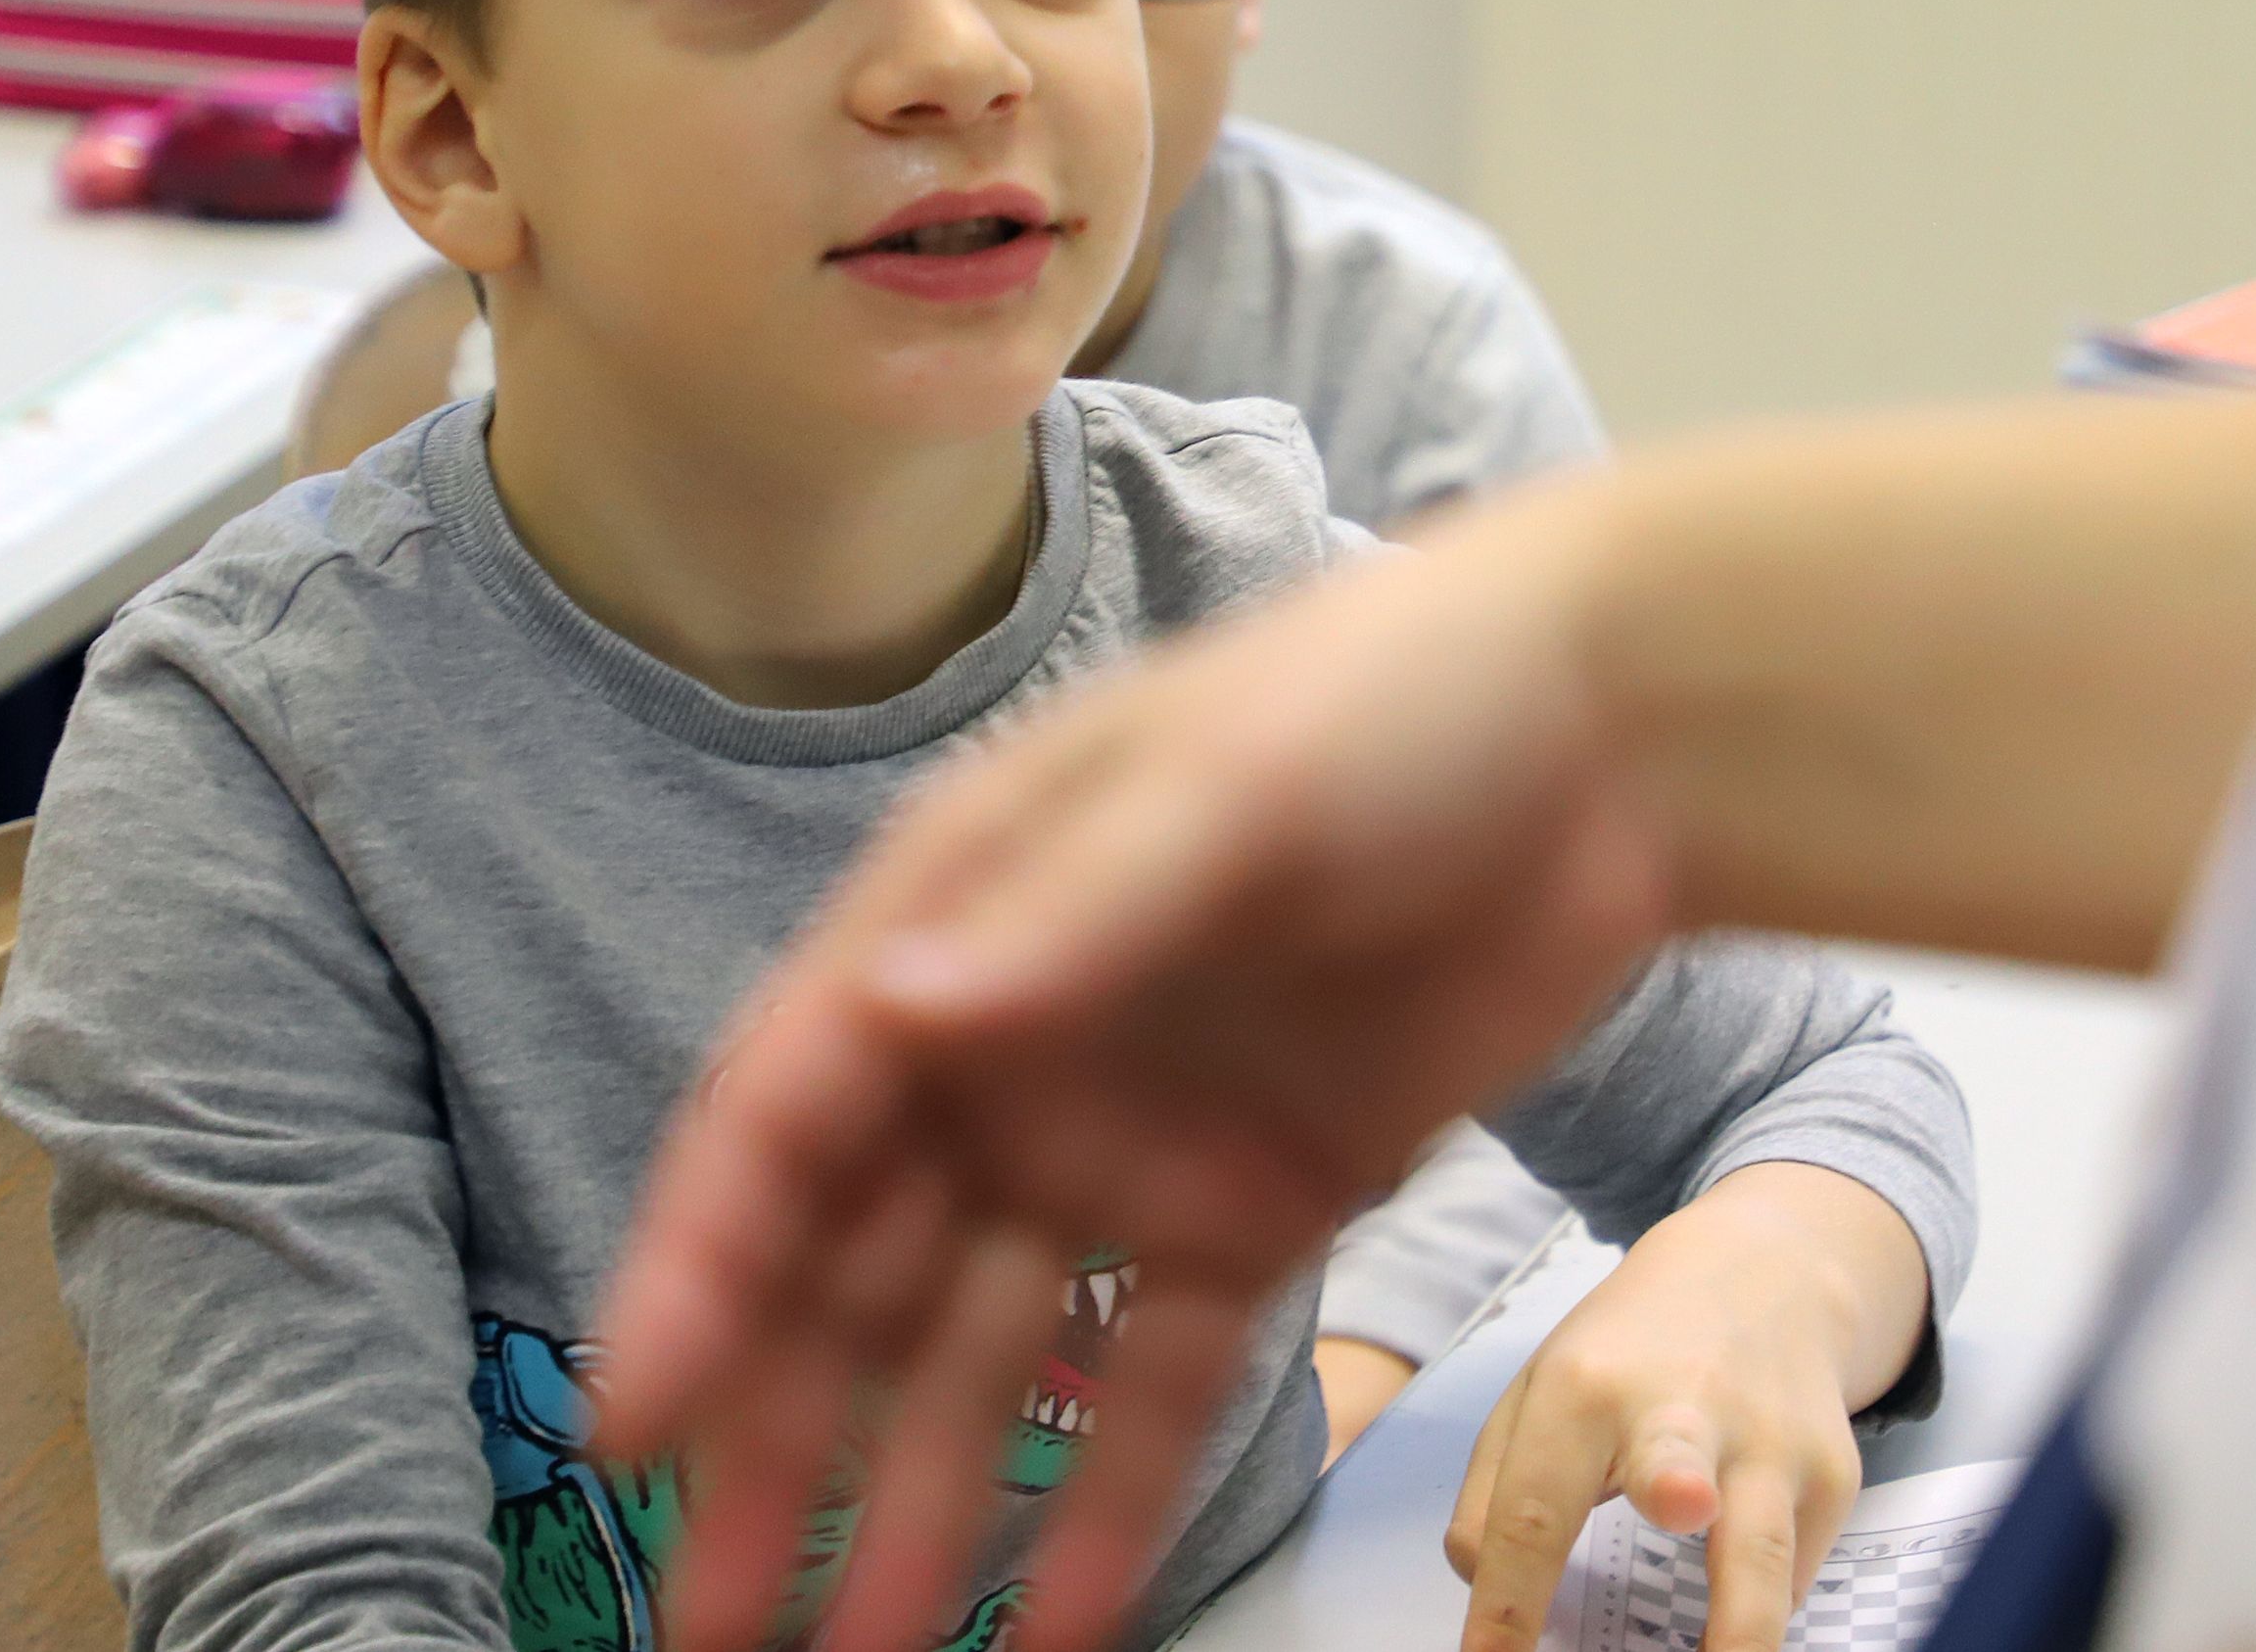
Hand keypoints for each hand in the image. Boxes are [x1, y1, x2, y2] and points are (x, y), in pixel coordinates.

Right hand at [594, 481, 1675, 1651]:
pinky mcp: (1262, 1208)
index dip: (699, 1271)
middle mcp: (1011, 1046)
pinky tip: (1055, 1633)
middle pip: (859, 1268)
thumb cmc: (1398, 697)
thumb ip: (1071, 911)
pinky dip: (1114, 1505)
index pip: (788, 1116)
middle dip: (778, 1439)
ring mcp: (1133, 1140)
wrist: (1619, 736)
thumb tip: (898, 1010)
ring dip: (923, 1506)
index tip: (636, 1426)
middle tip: (711, 1619)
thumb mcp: (1227, 784)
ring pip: (993, 1356)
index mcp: (956, 917)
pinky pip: (1166, 1382)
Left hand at [1447, 1165, 1928, 1651]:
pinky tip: (1739, 1616)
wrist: (1765, 1274)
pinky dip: (1756, 1614)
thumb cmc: (1628, 1353)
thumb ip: (1496, 1490)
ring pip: (1761, 1555)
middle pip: (1673, 1468)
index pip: (1534, 1511)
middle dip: (1675, 1495)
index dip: (1507, 1602)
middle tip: (1676, 1508)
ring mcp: (1771, 1442)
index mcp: (1586, 1386)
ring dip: (1744, 1635)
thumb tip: (1485, 1589)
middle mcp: (1685, 1406)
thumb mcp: (1541, 1389)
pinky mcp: (1834, 1475)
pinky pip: (1787, 1578)